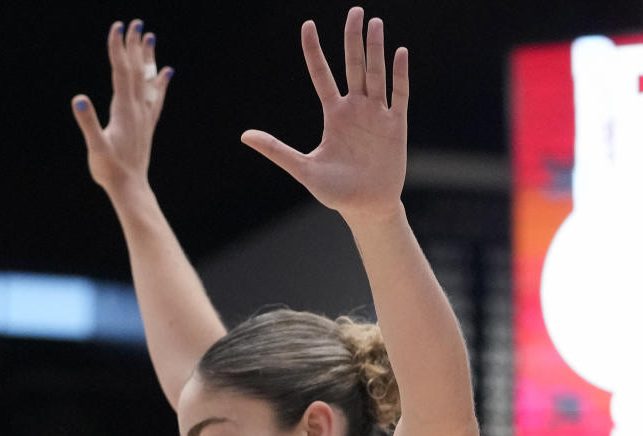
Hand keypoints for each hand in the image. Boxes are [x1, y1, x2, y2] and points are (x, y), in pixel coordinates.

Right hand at [72, 19, 171, 200]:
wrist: (130, 188)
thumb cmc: (110, 170)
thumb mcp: (95, 147)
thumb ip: (88, 122)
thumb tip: (79, 98)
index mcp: (123, 109)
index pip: (121, 71)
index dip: (118, 48)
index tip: (118, 26)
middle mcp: (137, 109)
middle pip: (136, 70)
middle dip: (135, 45)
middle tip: (136, 22)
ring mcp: (144, 116)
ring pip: (147, 80)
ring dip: (148, 58)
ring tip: (151, 37)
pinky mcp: (147, 125)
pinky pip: (156, 97)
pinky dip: (160, 82)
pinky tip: (166, 72)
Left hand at [241, 8, 406, 224]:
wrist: (366, 209)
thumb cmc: (336, 192)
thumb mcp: (303, 168)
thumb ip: (276, 150)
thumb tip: (244, 136)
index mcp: (334, 115)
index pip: (322, 75)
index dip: (314, 51)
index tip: (307, 25)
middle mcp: (356, 109)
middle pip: (353, 66)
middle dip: (353, 39)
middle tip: (355, 11)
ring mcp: (376, 115)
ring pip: (375, 74)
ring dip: (375, 50)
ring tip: (375, 23)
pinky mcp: (395, 126)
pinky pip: (398, 95)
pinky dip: (399, 75)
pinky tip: (399, 53)